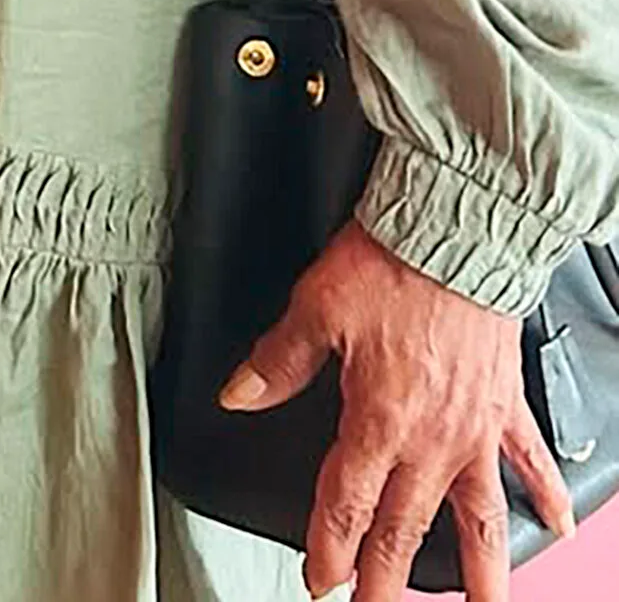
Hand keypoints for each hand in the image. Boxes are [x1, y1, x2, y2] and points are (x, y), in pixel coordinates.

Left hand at [221, 221, 575, 600]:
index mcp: (378, 420)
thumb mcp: (316, 307)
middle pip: (403, 528)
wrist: (458, 230)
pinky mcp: (505, 405)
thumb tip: (239, 394)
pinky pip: (531, 460)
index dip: (328, 550)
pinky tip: (557, 524)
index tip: (320, 580)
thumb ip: (278, 360)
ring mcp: (474, 429)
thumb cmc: (392, 262)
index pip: (345, 505)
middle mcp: (431, 439)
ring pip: (478, 520)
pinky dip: (547, 494)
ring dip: (479, 572)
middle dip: (385, 577)